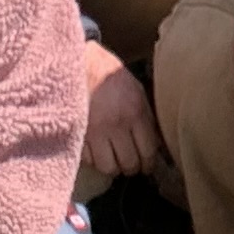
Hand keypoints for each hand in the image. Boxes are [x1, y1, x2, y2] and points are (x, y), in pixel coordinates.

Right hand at [80, 40, 162, 187]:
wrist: (79, 65)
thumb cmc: (109, 79)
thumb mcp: (137, 91)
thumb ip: (146, 117)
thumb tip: (156, 144)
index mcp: (136, 113)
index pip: (149, 151)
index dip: (149, 164)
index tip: (147, 167)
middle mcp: (117, 125)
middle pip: (129, 163)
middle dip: (131, 168)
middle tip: (130, 165)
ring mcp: (95, 132)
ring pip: (108, 168)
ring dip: (112, 167)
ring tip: (112, 160)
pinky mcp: (77, 135)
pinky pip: (89, 160)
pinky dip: (93, 160)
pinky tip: (96, 151)